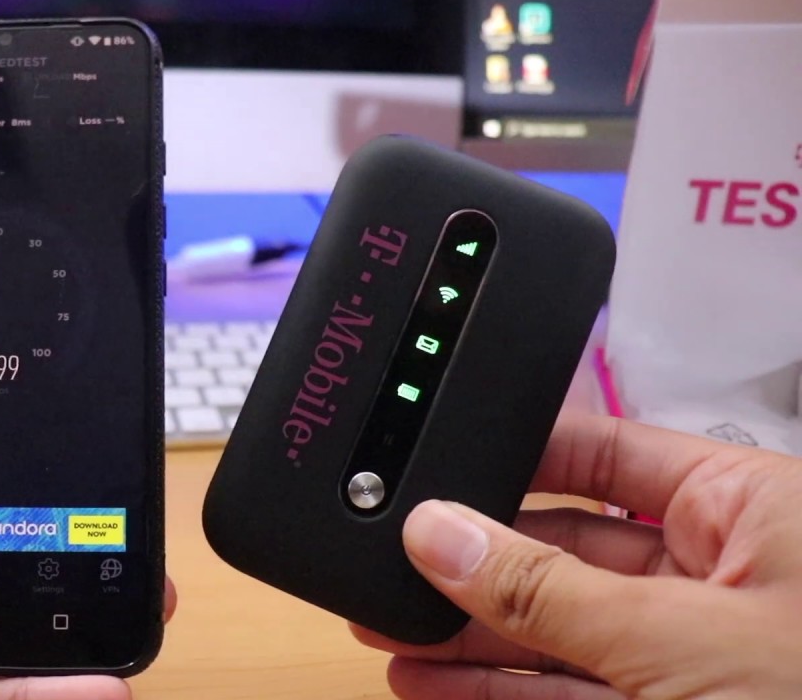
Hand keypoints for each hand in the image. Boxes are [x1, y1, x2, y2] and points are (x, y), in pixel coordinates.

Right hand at [353, 413, 801, 698]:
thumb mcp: (680, 641)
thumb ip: (546, 590)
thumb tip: (440, 534)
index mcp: (742, 508)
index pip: (602, 454)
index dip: (513, 457)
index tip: (430, 470)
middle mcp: (716, 572)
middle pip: (564, 547)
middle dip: (472, 563)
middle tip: (389, 570)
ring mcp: (692, 654)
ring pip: (557, 630)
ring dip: (471, 638)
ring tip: (390, 636)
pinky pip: (568, 695)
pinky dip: (500, 694)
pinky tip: (436, 686)